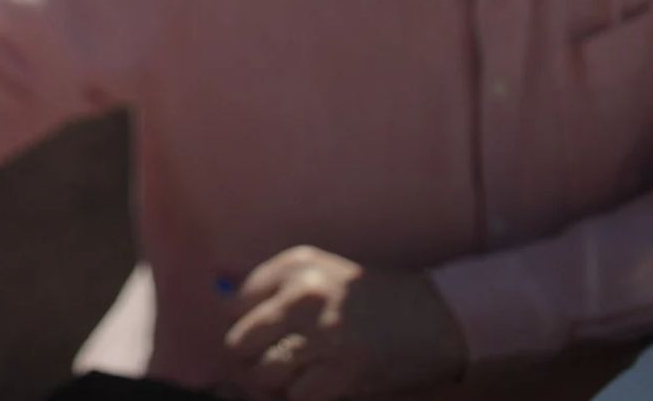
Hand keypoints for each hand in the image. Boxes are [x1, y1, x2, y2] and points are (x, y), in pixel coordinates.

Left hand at [220, 246, 465, 399]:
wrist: (436, 317)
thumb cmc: (372, 297)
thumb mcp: (321, 271)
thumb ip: (271, 286)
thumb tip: (216, 291)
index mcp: (295, 265)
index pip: (234, 303)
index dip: (243, 327)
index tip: (259, 337)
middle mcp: (303, 296)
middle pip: (239, 342)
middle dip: (247, 361)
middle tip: (265, 366)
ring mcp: (322, 336)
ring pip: (262, 375)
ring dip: (272, 385)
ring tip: (292, 378)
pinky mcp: (341, 372)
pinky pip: (295, 397)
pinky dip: (300, 397)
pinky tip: (315, 387)